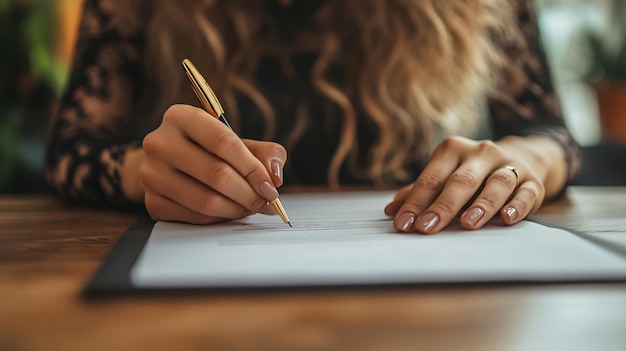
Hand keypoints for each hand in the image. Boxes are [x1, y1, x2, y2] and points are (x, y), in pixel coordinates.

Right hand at [140, 104, 286, 223]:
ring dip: (238, 209)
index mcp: (181, 117)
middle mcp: (159, 142)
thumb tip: (274, 176)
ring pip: (206, 200)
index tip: (271, 186)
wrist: (169, 165)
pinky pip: (196, 217)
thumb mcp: (239, 142)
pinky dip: (220, 218)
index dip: (253, 168)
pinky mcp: (152, 202)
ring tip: (252, 207)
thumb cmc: (210, 150)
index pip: (224, 142)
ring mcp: (151, 174)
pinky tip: (231, 211)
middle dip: (249, 193)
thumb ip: (265, 153)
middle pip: (216, 174)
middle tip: (266, 202)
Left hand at [384, 135, 565, 233]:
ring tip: (467, 224)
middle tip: (427, 227)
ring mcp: (509, 165)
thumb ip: (419, 192)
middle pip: (461, 181)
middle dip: (442, 206)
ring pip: (496, 184)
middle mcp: (481, 153)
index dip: (416, 202)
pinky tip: (506, 219)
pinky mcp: (533, 181)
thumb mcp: (444, 175)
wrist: (521, 157)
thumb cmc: (471, 172)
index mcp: (453, 149)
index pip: (431, 178)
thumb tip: (391, 211)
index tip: (403, 224)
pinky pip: (526, 192)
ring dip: (482, 204)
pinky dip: (517, 205)